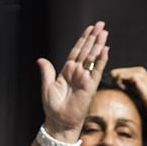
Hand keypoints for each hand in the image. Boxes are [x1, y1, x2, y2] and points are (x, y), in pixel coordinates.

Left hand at [35, 21, 108, 138]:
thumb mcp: (47, 86)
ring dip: (99, 45)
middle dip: (93, 37)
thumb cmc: (53, 106)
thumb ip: (47, 72)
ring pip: (93, 58)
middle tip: (101, 24)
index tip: (89, 29)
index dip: (83, 40)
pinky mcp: (90, 86)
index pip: (76, 51)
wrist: (59, 121)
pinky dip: (101, 60)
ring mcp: (85, 78)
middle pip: (87, 51)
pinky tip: (105, 49)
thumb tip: (41, 59)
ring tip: (104, 32)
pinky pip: (96, 70)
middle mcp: (77, 72)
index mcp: (67, 70)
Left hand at [107, 65, 146, 114]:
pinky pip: (119, 77)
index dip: (115, 81)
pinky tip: (126, 91)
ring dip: (117, 83)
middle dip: (115, 81)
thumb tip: (113, 83)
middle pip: (115, 72)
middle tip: (123, 91)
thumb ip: (126, 85)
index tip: (121, 90)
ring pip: (116, 74)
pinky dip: (119, 84)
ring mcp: (138, 71)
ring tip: (125, 91)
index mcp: (138, 71)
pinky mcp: (137, 76)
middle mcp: (138, 69)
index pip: (118, 72)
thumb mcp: (134, 91)